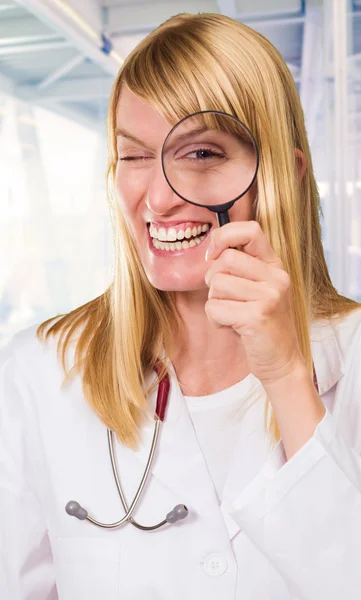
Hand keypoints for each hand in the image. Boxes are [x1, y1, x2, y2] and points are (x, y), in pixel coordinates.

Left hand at [204, 220, 304, 384]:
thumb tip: (210, 253)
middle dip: (213, 279)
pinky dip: (215, 320)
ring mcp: (269, 296)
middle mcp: (276, 277)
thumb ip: (240, 268)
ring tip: (231, 315)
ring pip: (217, 284)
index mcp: (275, 266)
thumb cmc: (261, 325)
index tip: (212, 255)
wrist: (281, 361)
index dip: (223, 237)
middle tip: (223, 298)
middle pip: (225, 259)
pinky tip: (232, 328)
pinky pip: (214, 308)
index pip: (250, 230)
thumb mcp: (256, 290)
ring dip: (214, 303)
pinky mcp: (257, 317)